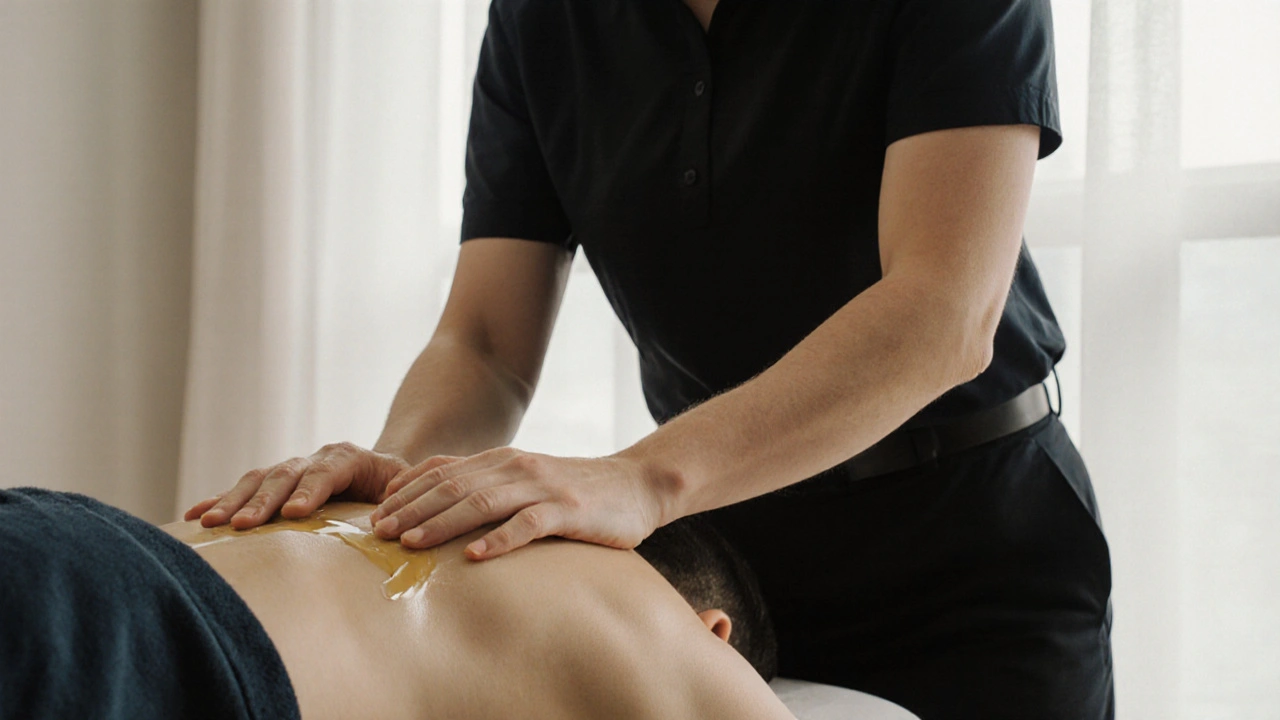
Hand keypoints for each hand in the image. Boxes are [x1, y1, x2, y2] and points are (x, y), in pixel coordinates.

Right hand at [183, 443, 430, 528]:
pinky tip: (194, 515)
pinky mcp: (274, 485)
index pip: (327, 472)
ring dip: (234, 502)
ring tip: (211, 523)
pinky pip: (243, 490)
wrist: (384, 473)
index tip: (295, 513)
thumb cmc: (399, 488)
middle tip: (243, 525)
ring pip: (258, 480)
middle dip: (263, 501)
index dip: (311, 491)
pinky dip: (219, 500)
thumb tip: (395, 514)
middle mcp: (315, 459)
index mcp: (349, 458)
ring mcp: (291, 470)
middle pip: (286, 475)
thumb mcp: (409, 488)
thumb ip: (404, 497)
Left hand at [368, 447, 667, 559]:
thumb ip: (487, 487)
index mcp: (502, 460)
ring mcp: (542, 487)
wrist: (637, 485)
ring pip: (482, 502)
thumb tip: (434, 506)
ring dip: (442, 522)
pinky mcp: (568, 510)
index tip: (375, 513)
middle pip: (453, 486)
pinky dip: (498, 540)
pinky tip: (474, 557)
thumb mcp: (526, 481)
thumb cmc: (576, 492)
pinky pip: (528, 525)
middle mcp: (516, 467)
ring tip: (411, 543)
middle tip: (379, 533)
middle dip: (412, 508)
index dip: (406, 490)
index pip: (443, 470)